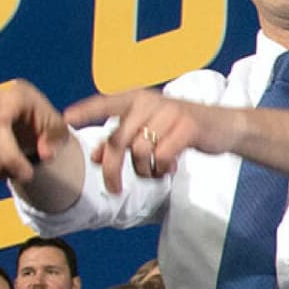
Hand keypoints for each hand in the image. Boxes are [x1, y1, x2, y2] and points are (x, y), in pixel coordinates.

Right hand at [0, 79, 79, 210]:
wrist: (31, 116)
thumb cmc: (45, 123)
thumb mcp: (59, 129)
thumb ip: (55, 140)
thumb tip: (46, 154)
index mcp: (16, 95)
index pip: (0, 122)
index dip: (10, 154)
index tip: (27, 173)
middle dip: (4, 164)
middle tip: (24, 177)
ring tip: (14, 173)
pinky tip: (0, 171)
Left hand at [63, 90, 235, 196]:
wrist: (222, 126)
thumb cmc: (179, 130)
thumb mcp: (148, 130)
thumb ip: (122, 139)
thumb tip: (94, 157)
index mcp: (137, 99)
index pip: (106, 103)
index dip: (86, 111)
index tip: (66, 119)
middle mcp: (150, 102)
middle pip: (118, 141)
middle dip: (112, 170)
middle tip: (114, 189)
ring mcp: (169, 113)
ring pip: (139, 152)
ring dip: (144, 171)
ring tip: (156, 172)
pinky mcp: (186, 127)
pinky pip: (161, 157)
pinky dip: (162, 169)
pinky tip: (170, 167)